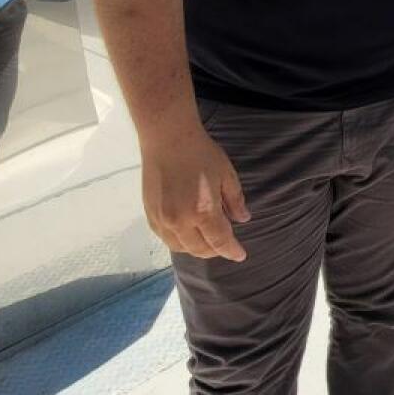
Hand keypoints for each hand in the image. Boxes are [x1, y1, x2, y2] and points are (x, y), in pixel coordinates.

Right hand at [140, 127, 249, 260]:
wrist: (168, 139)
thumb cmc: (201, 154)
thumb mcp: (226, 174)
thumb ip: (235, 200)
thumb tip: (243, 219)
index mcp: (202, 211)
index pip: (219, 242)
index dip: (231, 251)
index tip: (240, 255)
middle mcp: (179, 221)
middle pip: (200, 249)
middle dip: (216, 251)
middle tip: (226, 245)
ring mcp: (162, 220)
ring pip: (181, 247)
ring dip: (197, 249)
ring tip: (208, 242)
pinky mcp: (150, 215)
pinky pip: (166, 238)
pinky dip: (179, 241)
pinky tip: (188, 235)